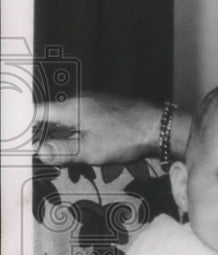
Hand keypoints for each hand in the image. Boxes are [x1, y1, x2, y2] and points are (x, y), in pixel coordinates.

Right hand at [33, 93, 176, 165]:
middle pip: (53, 117)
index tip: (20, 141)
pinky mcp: (110, 110)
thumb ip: (62, 151)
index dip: (25, 126)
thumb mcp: (90, 149)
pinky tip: (84, 147)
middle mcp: (81, 100)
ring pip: (71, 120)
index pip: (37, 113)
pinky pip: (86, 121)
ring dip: (64, 137)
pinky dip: (80, 133)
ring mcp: (97, 103)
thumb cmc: (126, 137)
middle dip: (45, 135)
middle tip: (39, 152)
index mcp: (71, 107)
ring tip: (59, 154)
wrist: (161, 126)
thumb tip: (37, 152)